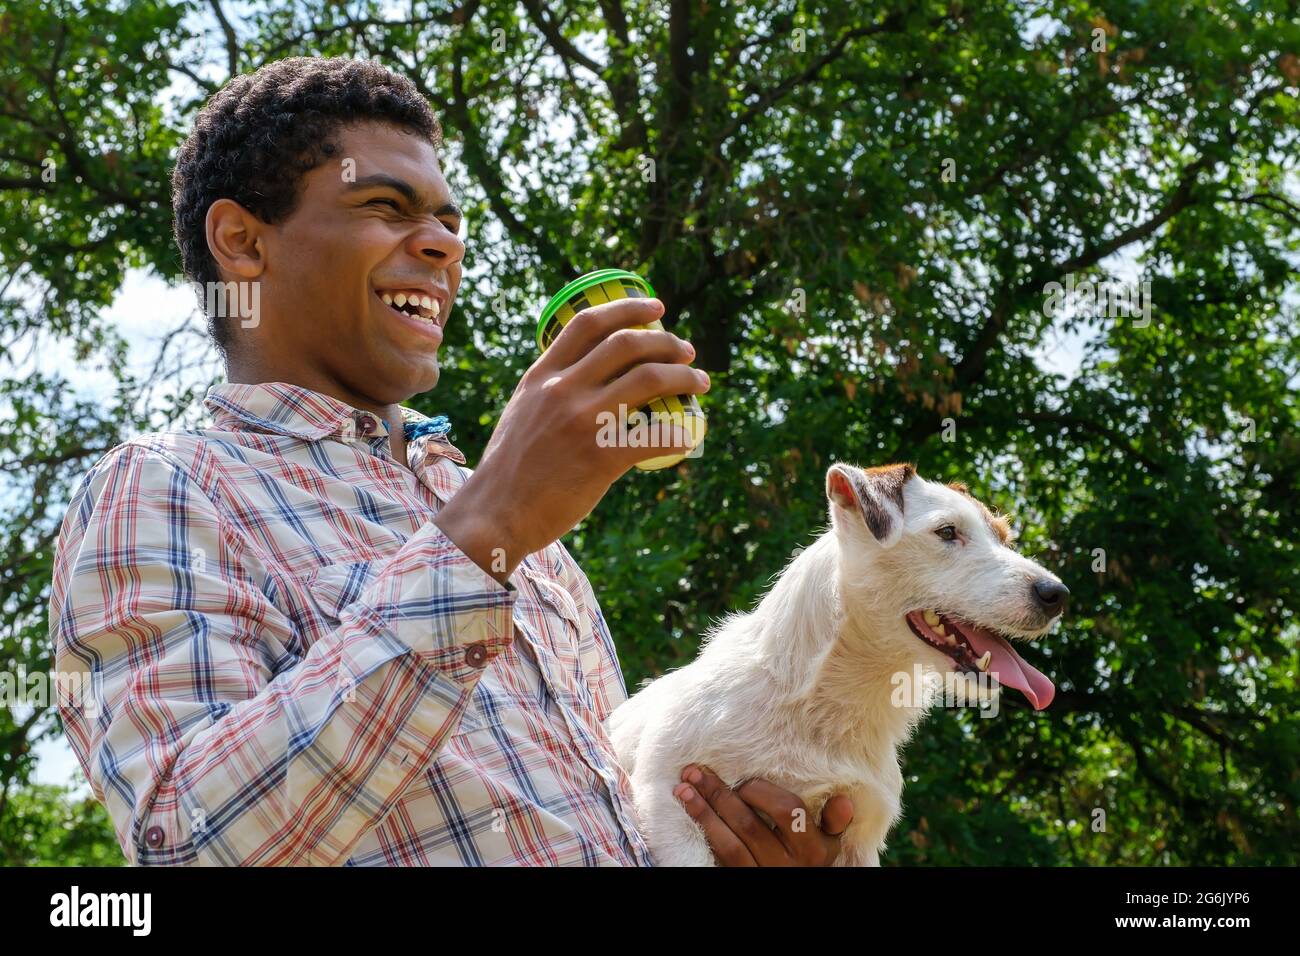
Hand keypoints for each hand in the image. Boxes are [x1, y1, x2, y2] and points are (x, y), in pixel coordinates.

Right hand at [434, 296, 708, 582]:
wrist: (494, 515)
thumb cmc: (510, 470)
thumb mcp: (523, 412)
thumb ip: (551, 391)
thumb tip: (587, 377)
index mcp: (542, 376)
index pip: (589, 323)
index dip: (629, 309)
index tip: (657, 309)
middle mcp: (562, 390)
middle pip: (627, 344)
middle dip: (667, 342)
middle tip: (687, 352)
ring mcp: (581, 421)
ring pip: (649, 380)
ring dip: (684, 377)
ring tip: (700, 383)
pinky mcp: (599, 457)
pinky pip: (655, 436)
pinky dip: (680, 433)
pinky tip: (690, 436)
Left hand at [673, 764, 853, 865]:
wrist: (794, 894)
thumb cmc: (809, 863)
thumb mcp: (827, 847)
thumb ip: (833, 823)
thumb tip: (843, 800)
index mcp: (812, 849)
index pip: (787, 810)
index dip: (761, 792)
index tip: (743, 781)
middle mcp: (787, 864)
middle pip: (749, 823)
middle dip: (719, 794)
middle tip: (695, 770)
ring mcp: (762, 874)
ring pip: (729, 843)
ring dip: (703, 812)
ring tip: (683, 787)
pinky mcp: (740, 880)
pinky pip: (720, 857)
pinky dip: (704, 832)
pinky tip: (690, 812)